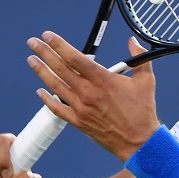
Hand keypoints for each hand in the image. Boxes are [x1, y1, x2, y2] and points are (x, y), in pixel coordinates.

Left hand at [26, 32, 161, 159]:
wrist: (139, 141)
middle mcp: (88, 92)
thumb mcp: (146, 81)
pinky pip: (58, 109)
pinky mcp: (79, 122)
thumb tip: (133, 42)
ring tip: (32, 60)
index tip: (48, 36)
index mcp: (103, 80)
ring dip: (41, 72)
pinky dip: (47, 100)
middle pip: (60, 68)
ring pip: (55, 86)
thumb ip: (140, 58)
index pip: (75, 57)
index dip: (59, 45)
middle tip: (33, 43)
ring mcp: (81, 108)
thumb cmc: (142, 112)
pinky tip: (39, 91)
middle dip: (44, 53)